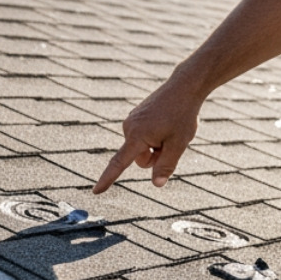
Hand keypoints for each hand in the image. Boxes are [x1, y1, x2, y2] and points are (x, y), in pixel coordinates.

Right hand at [93, 76, 204, 192]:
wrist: (184, 87)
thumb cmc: (182, 115)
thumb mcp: (178, 144)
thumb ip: (166, 165)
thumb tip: (156, 185)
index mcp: (136, 136)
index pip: (119, 163)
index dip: (107, 179)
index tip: (96, 191)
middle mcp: (129, 128)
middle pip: (140, 159)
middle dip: (155, 156)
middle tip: (172, 139)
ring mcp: (132, 120)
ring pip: (143, 148)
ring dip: (156, 145)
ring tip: (171, 128)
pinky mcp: (137, 116)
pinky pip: (144, 136)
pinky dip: (156, 135)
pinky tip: (168, 121)